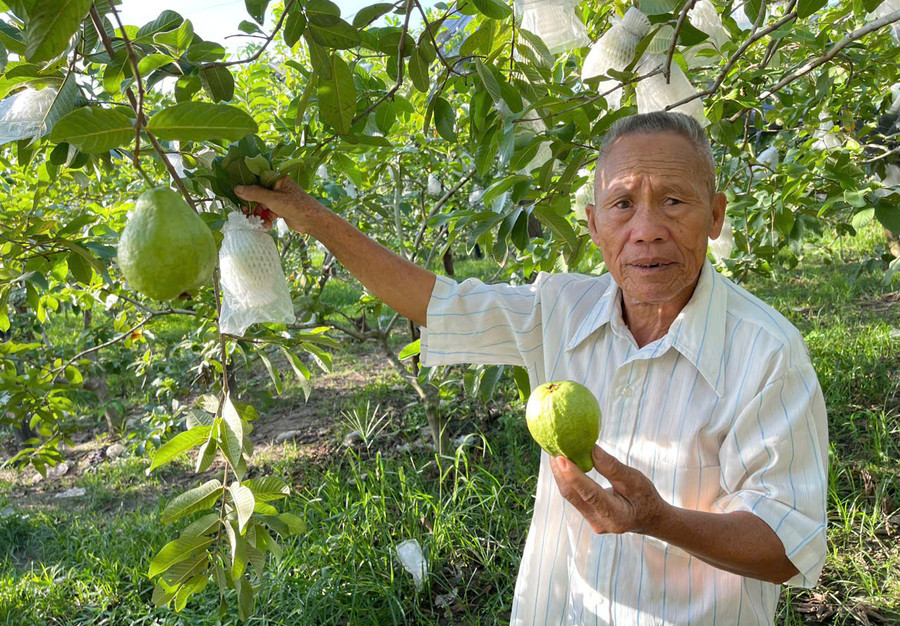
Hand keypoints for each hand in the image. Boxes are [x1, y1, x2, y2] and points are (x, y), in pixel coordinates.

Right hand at [234, 176, 323, 233]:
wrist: (313, 222)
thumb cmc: (296, 206)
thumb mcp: (273, 199)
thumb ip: (255, 193)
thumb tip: (237, 188)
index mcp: (276, 178)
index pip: (256, 178)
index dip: (245, 186)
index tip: (236, 194)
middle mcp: (276, 186)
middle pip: (256, 193)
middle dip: (251, 204)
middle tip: (245, 213)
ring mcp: (278, 198)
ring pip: (260, 204)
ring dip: (258, 214)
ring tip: (258, 222)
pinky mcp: (279, 209)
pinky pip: (267, 212)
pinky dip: (265, 219)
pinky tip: (267, 226)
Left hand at [549, 446, 669, 535]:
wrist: (650, 519)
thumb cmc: (646, 498)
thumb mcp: (635, 480)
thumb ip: (612, 467)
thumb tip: (590, 449)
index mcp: (616, 516)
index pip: (591, 494)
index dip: (574, 476)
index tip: (561, 458)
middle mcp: (599, 522)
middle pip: (574, 495)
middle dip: (561, 471)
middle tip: (552, 447)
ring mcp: (591, 521)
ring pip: (570, 495)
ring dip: (561, 474)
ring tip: (554, 451)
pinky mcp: (586, 515)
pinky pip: (573, 496)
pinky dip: (567, 479)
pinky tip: (562, 464)